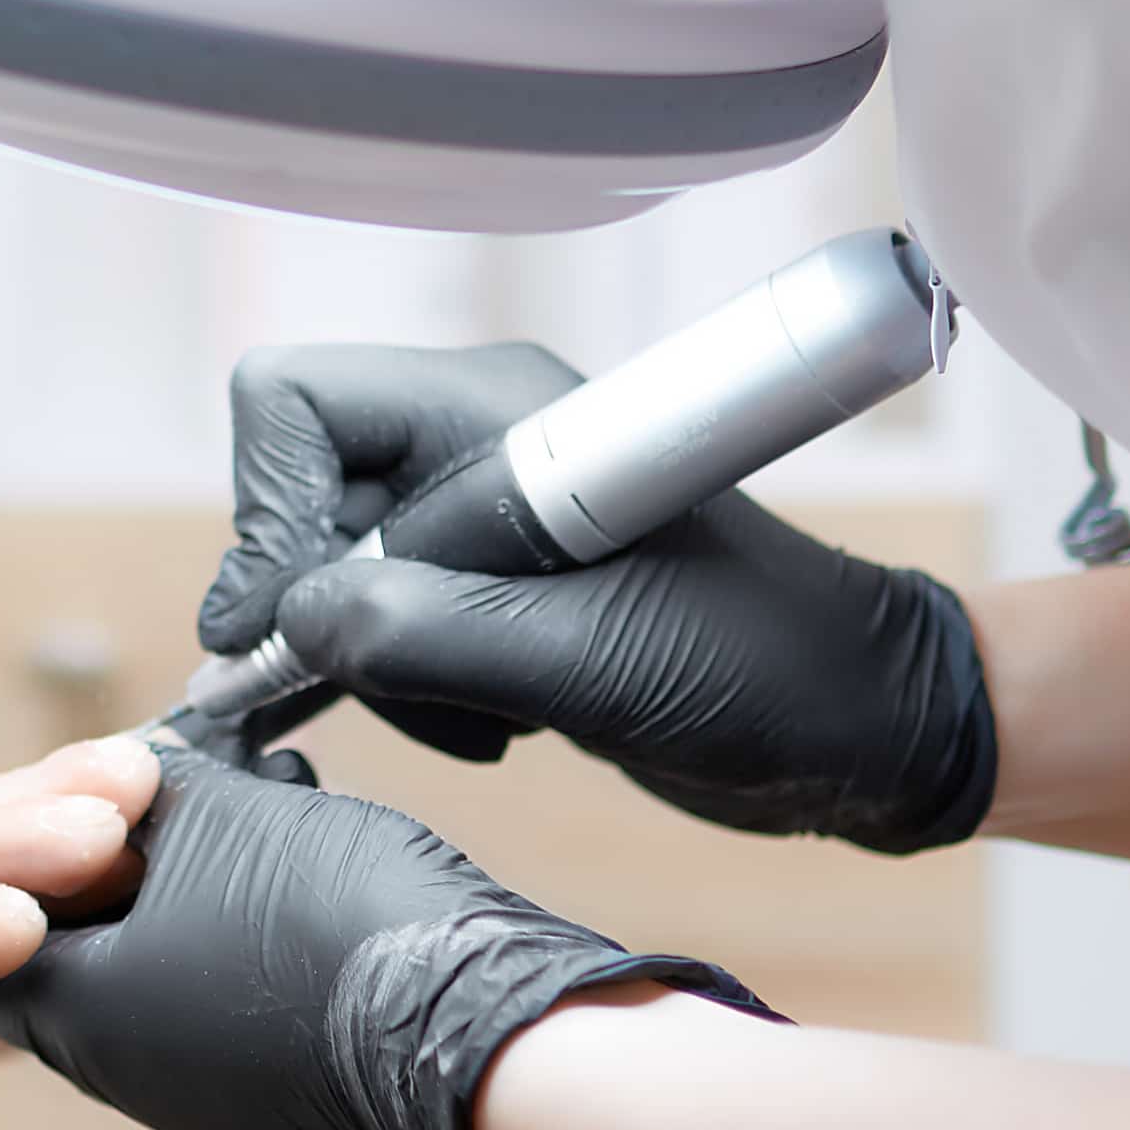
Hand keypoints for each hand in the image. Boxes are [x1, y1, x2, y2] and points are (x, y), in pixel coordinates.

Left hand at [0, 735, 770, 1129]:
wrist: (486, 1037)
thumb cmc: (332, 923)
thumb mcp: (224, 817)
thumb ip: (157, 788)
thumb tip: (131, 776)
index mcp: (82, 1020)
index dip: (21, 849)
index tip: (77, 789)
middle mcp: (134, 1075)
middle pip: (87, 946)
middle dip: (130, 850)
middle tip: (178, 784)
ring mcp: (215, 1095)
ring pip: (172, 962)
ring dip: (206, 875)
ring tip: (270, 792)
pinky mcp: (293, 1093)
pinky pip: (240, 994)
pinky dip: (258, 919)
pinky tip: (316, 844)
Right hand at [211, 343, 996, 852]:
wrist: (867, 725)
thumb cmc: (767, 670)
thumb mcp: (590, 661)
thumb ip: (426, 636)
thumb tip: (292, 622)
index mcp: (499, 414)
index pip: (298, 403)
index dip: (262, 510)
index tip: (279, 628)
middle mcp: (480, 445)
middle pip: (303, 493)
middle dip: (321, 605)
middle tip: (380, 689)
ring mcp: (490, 520)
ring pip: (336, 574)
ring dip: (376, 664)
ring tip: (480, 719)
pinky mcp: (504, 590)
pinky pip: (390, 626)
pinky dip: (410, 688)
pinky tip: (495, 726)